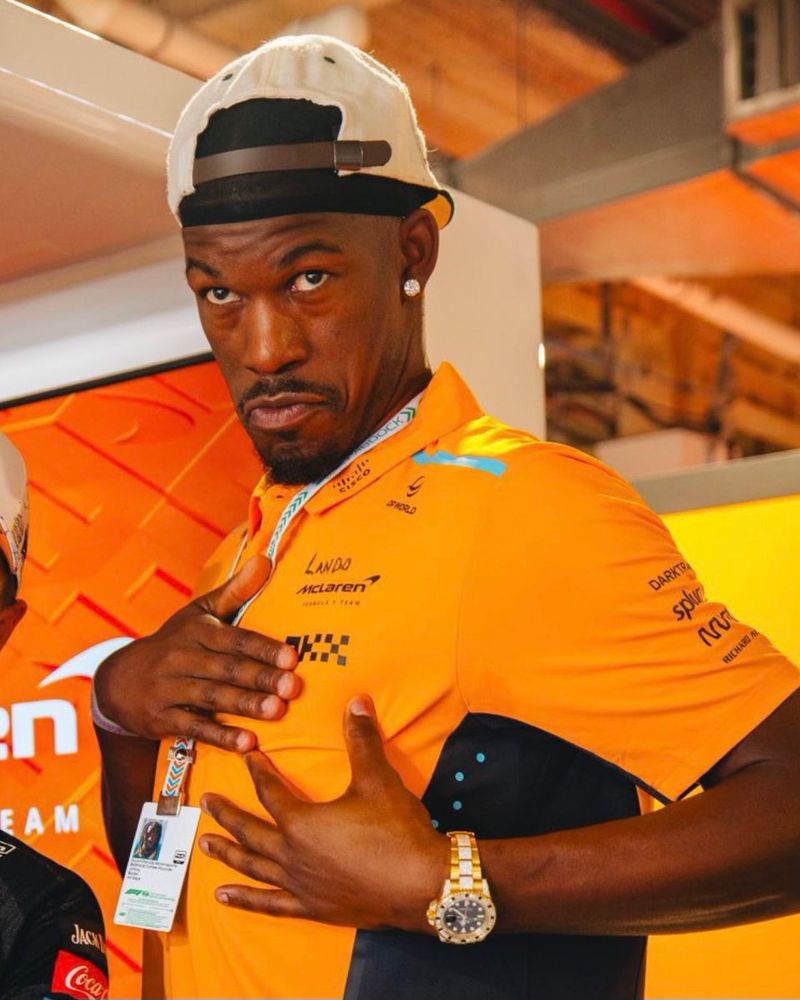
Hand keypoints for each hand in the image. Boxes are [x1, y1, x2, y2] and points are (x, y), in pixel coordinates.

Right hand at [93, 555, 299, 751]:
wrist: (118, 680)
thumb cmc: (174, 642)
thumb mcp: (199, 613)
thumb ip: (235, 591)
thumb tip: (266, 559)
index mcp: (196, 631)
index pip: (235, 640)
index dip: (263, 649)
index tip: (292, 657)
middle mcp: (182, 658)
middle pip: (227, 669)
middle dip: (261, 678)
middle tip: (293, 687)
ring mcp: (170, 689)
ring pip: (212, 697)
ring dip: (246, 705)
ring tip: (277, 711)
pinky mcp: (162, 719)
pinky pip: (194, 727)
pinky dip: (221, 736)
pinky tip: (247, 743)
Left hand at [199, 696, 446, 931]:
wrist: (423, 885)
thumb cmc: (396, 831)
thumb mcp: (377, 779)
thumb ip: (362, 740)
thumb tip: (356, 700)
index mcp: (302, 823)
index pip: (270, 792)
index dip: (258, 771)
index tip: (249, 756)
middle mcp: (292, 855)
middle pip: (250, 830)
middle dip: (226, 814)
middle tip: (205, 802)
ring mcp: (300, 886)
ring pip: (253, 868)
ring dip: (227, 855)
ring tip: (204, 846)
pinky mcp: (313, 909)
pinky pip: (270, 905)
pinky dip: (245, 901)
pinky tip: (223, 899)